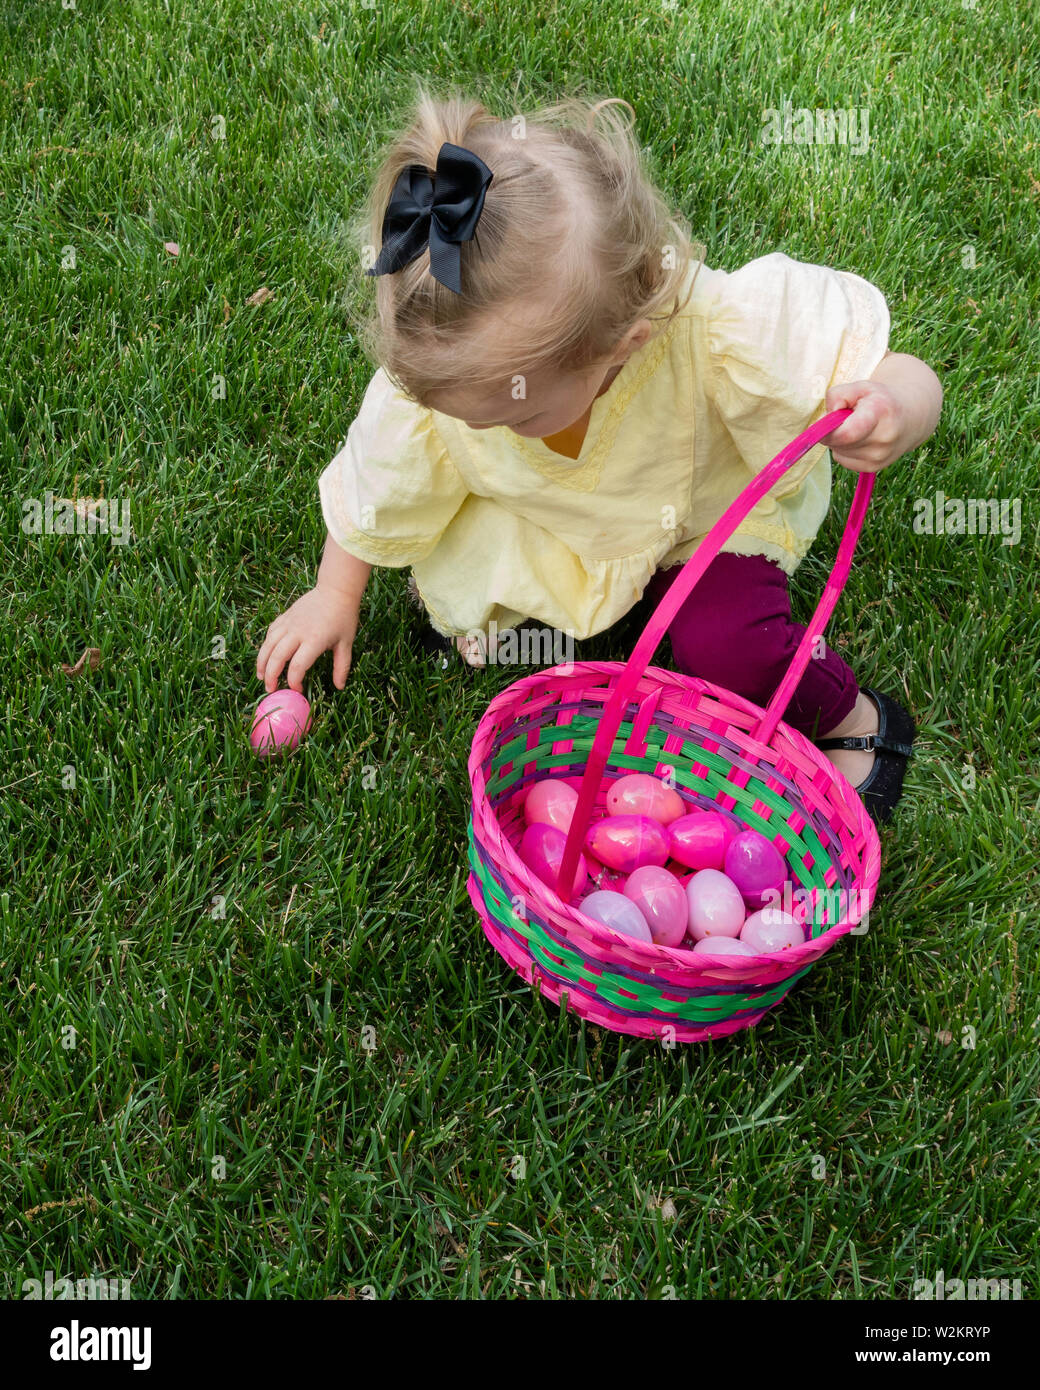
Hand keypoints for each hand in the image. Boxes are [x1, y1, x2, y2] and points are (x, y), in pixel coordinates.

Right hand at [256, 584, 358, 692]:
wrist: (336, 590)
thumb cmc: (343, 618)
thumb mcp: (346, 644)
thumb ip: (342, 667)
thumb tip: (339, 687)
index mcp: (314, 640)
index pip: (298, 665)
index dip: (294, 681)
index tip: (297, 690)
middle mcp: (298, 632)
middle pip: (277, 657)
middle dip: (271, 676)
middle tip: (270, 689)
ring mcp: (289, 623)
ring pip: (268, 645)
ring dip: (262, 662)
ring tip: (261, 676)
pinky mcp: (284, 616)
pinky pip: (270, 633)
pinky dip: (265, 646)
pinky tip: (266, 656)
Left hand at [820, 352, 942, 472]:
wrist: (911, 418)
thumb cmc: (880, 399)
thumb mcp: (861, 387)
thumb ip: (838, 395)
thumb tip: (827, 418)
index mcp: (880, 413)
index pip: (847, 433)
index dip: (829, 431)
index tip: (824, 423)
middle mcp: (883, 438)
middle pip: (839, 442)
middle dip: (833, 430)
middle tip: (845, 418)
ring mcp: (879, 457)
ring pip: (838, 451)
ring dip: (839, 440)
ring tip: (856, 427)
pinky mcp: (873, 468)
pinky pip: (843, 459)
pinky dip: (844, 449)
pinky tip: (858, 439)